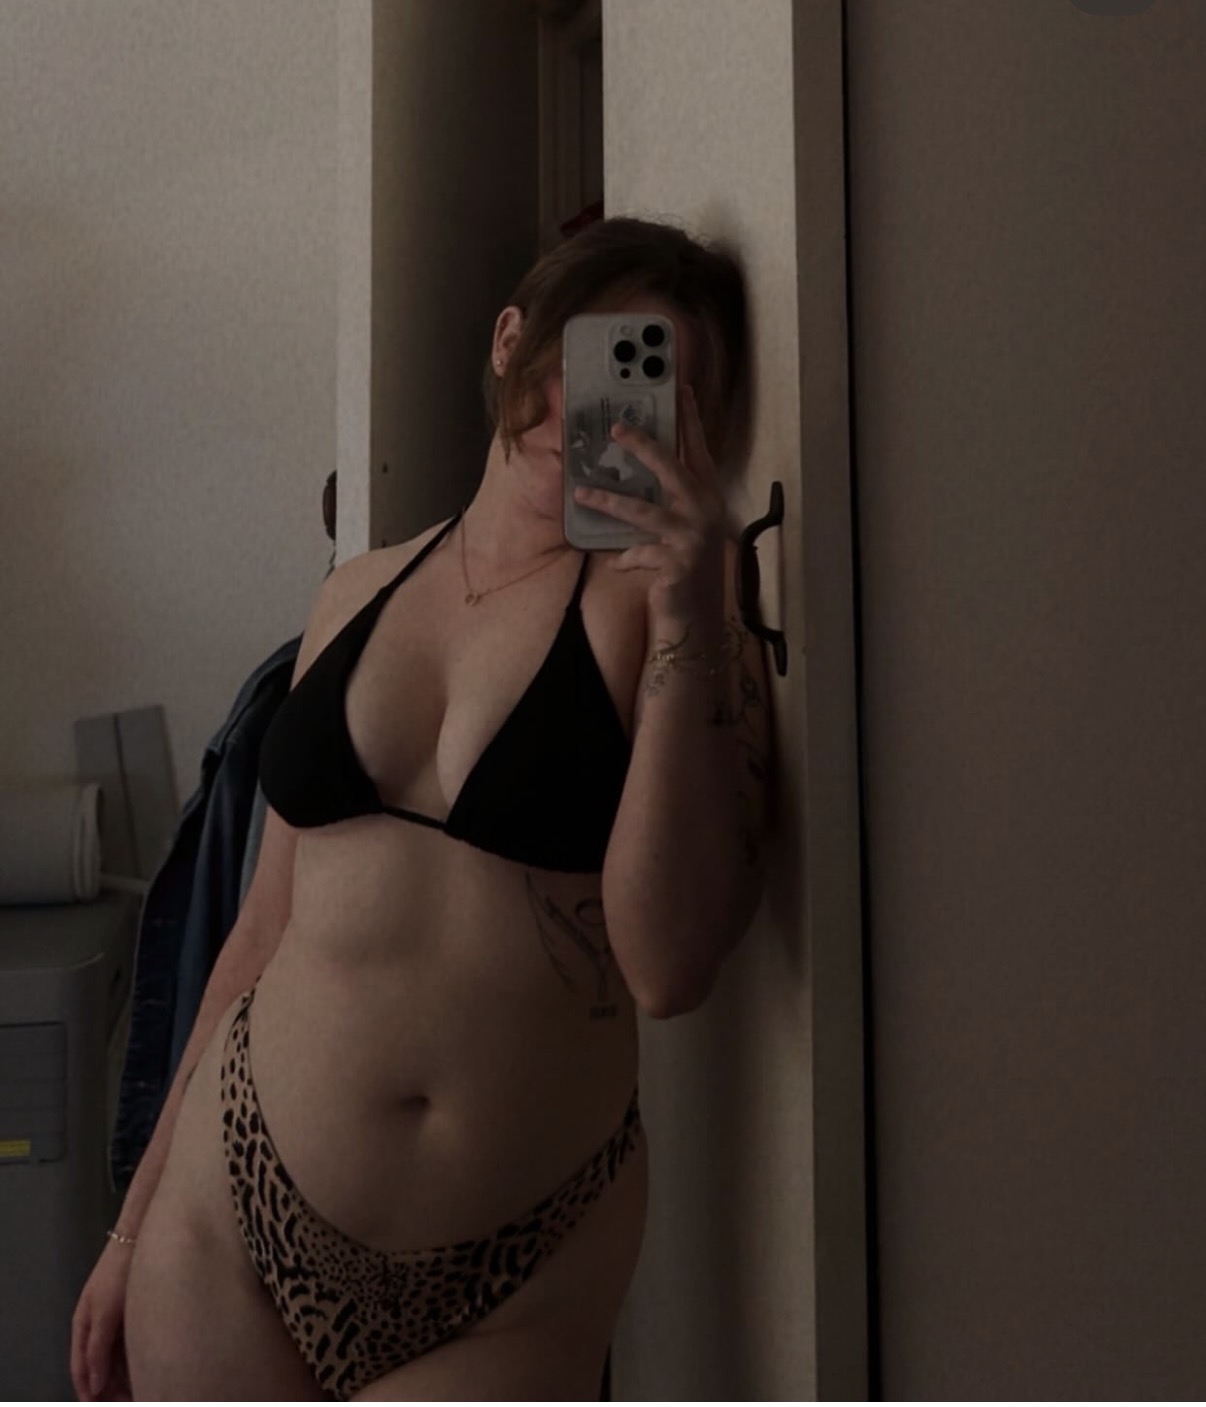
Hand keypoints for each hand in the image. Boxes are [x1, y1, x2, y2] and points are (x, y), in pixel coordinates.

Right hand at [70, 1237, 135, 1400]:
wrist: (140, 1236)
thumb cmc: (119, 1273)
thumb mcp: (105, 1312)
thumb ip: (97, 1349)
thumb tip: (94, 1385)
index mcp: (83, 1326)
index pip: (80, 1371)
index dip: (90, 1394)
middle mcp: (96, 1325)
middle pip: (98, 1367)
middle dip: (110, 1389)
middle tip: (133, 1401)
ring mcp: (114, 1318)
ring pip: (115, 1358)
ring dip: (124, 1377)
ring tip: (144, 1390)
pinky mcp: (132, 1311)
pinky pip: (129, 1344)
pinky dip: (135, 1360)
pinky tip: (150, 1369)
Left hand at [572, 384, 729, 627]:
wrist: (697, 613)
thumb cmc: (686, 563)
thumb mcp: (685, 525)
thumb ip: (671, 499)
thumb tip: (637, 469)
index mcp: (708, 496)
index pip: (698, 450)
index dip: (690, 421)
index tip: (683, 390)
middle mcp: (704, 511)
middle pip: (670, 468)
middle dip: (642, 445)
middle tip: (616, 427)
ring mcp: (692, 537)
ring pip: (642, 511)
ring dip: (608, 500)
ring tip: (580, 492)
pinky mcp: (678, 563)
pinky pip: (638, 553)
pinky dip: (624, 558)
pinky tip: (614, 562)